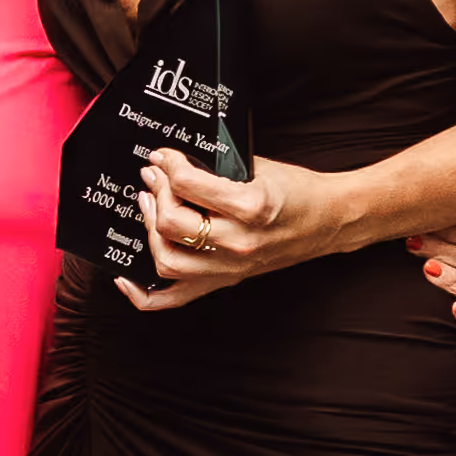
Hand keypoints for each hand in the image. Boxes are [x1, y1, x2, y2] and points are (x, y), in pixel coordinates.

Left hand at [123, 144, 352, 312]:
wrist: (330, 220)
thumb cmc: (299, 191)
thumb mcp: (260, 167)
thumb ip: (218, 167)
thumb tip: (175, 162)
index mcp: (251, 206)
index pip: (189, 185)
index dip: (168, 165)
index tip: (162, 156)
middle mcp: (239, 242)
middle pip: (172, 223)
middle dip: (156, 193)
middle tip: (153, 176)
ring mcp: (231, 267)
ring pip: (167, 259)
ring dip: (148, 230)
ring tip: (148, 206)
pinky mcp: (226, 281)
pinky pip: (174, 299)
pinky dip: (143, 294)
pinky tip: (125, 277)